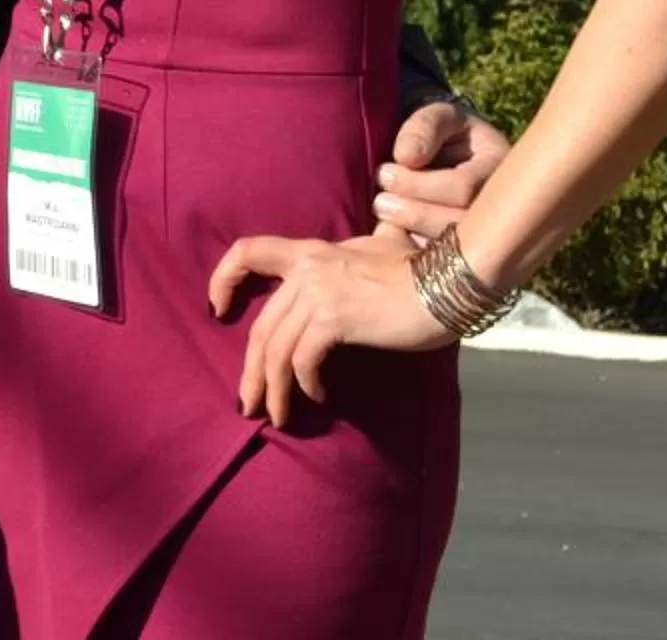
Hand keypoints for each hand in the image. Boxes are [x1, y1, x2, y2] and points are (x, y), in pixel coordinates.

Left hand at [207, 233, 447, 428]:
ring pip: (275, 349)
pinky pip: (303, 359)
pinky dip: (304, 384)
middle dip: (251, 371)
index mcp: (310, 251)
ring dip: (272, 389)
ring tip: (275, 416)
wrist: (450, 280)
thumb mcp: (376, 252)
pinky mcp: (334, 318)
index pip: (248, 251)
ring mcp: (318, 293)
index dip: (223, 277)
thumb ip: (349, 260)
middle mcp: (306, 268)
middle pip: (261, 326)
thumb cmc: (421, 270)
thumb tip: (342, 276)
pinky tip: (318, 396)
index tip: (216, 309)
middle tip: (247, 404)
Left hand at [371, 98, 510, 245]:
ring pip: (454, 250)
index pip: (463, 188)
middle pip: (461, 224)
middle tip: (379, 202)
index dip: (419, 184)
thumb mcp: (437, 117)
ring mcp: (489, 235)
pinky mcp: (469, 255)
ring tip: (383, 210)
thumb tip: (407, 157)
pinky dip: (413, 254)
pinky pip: (444, 266)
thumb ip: (424, 128)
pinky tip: (391, 237)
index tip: (384, 173)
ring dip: (411, 232)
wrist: (444, 157)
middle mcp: (503, 207)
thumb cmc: (443, 133)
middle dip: (415, 214)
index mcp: (502, 170)